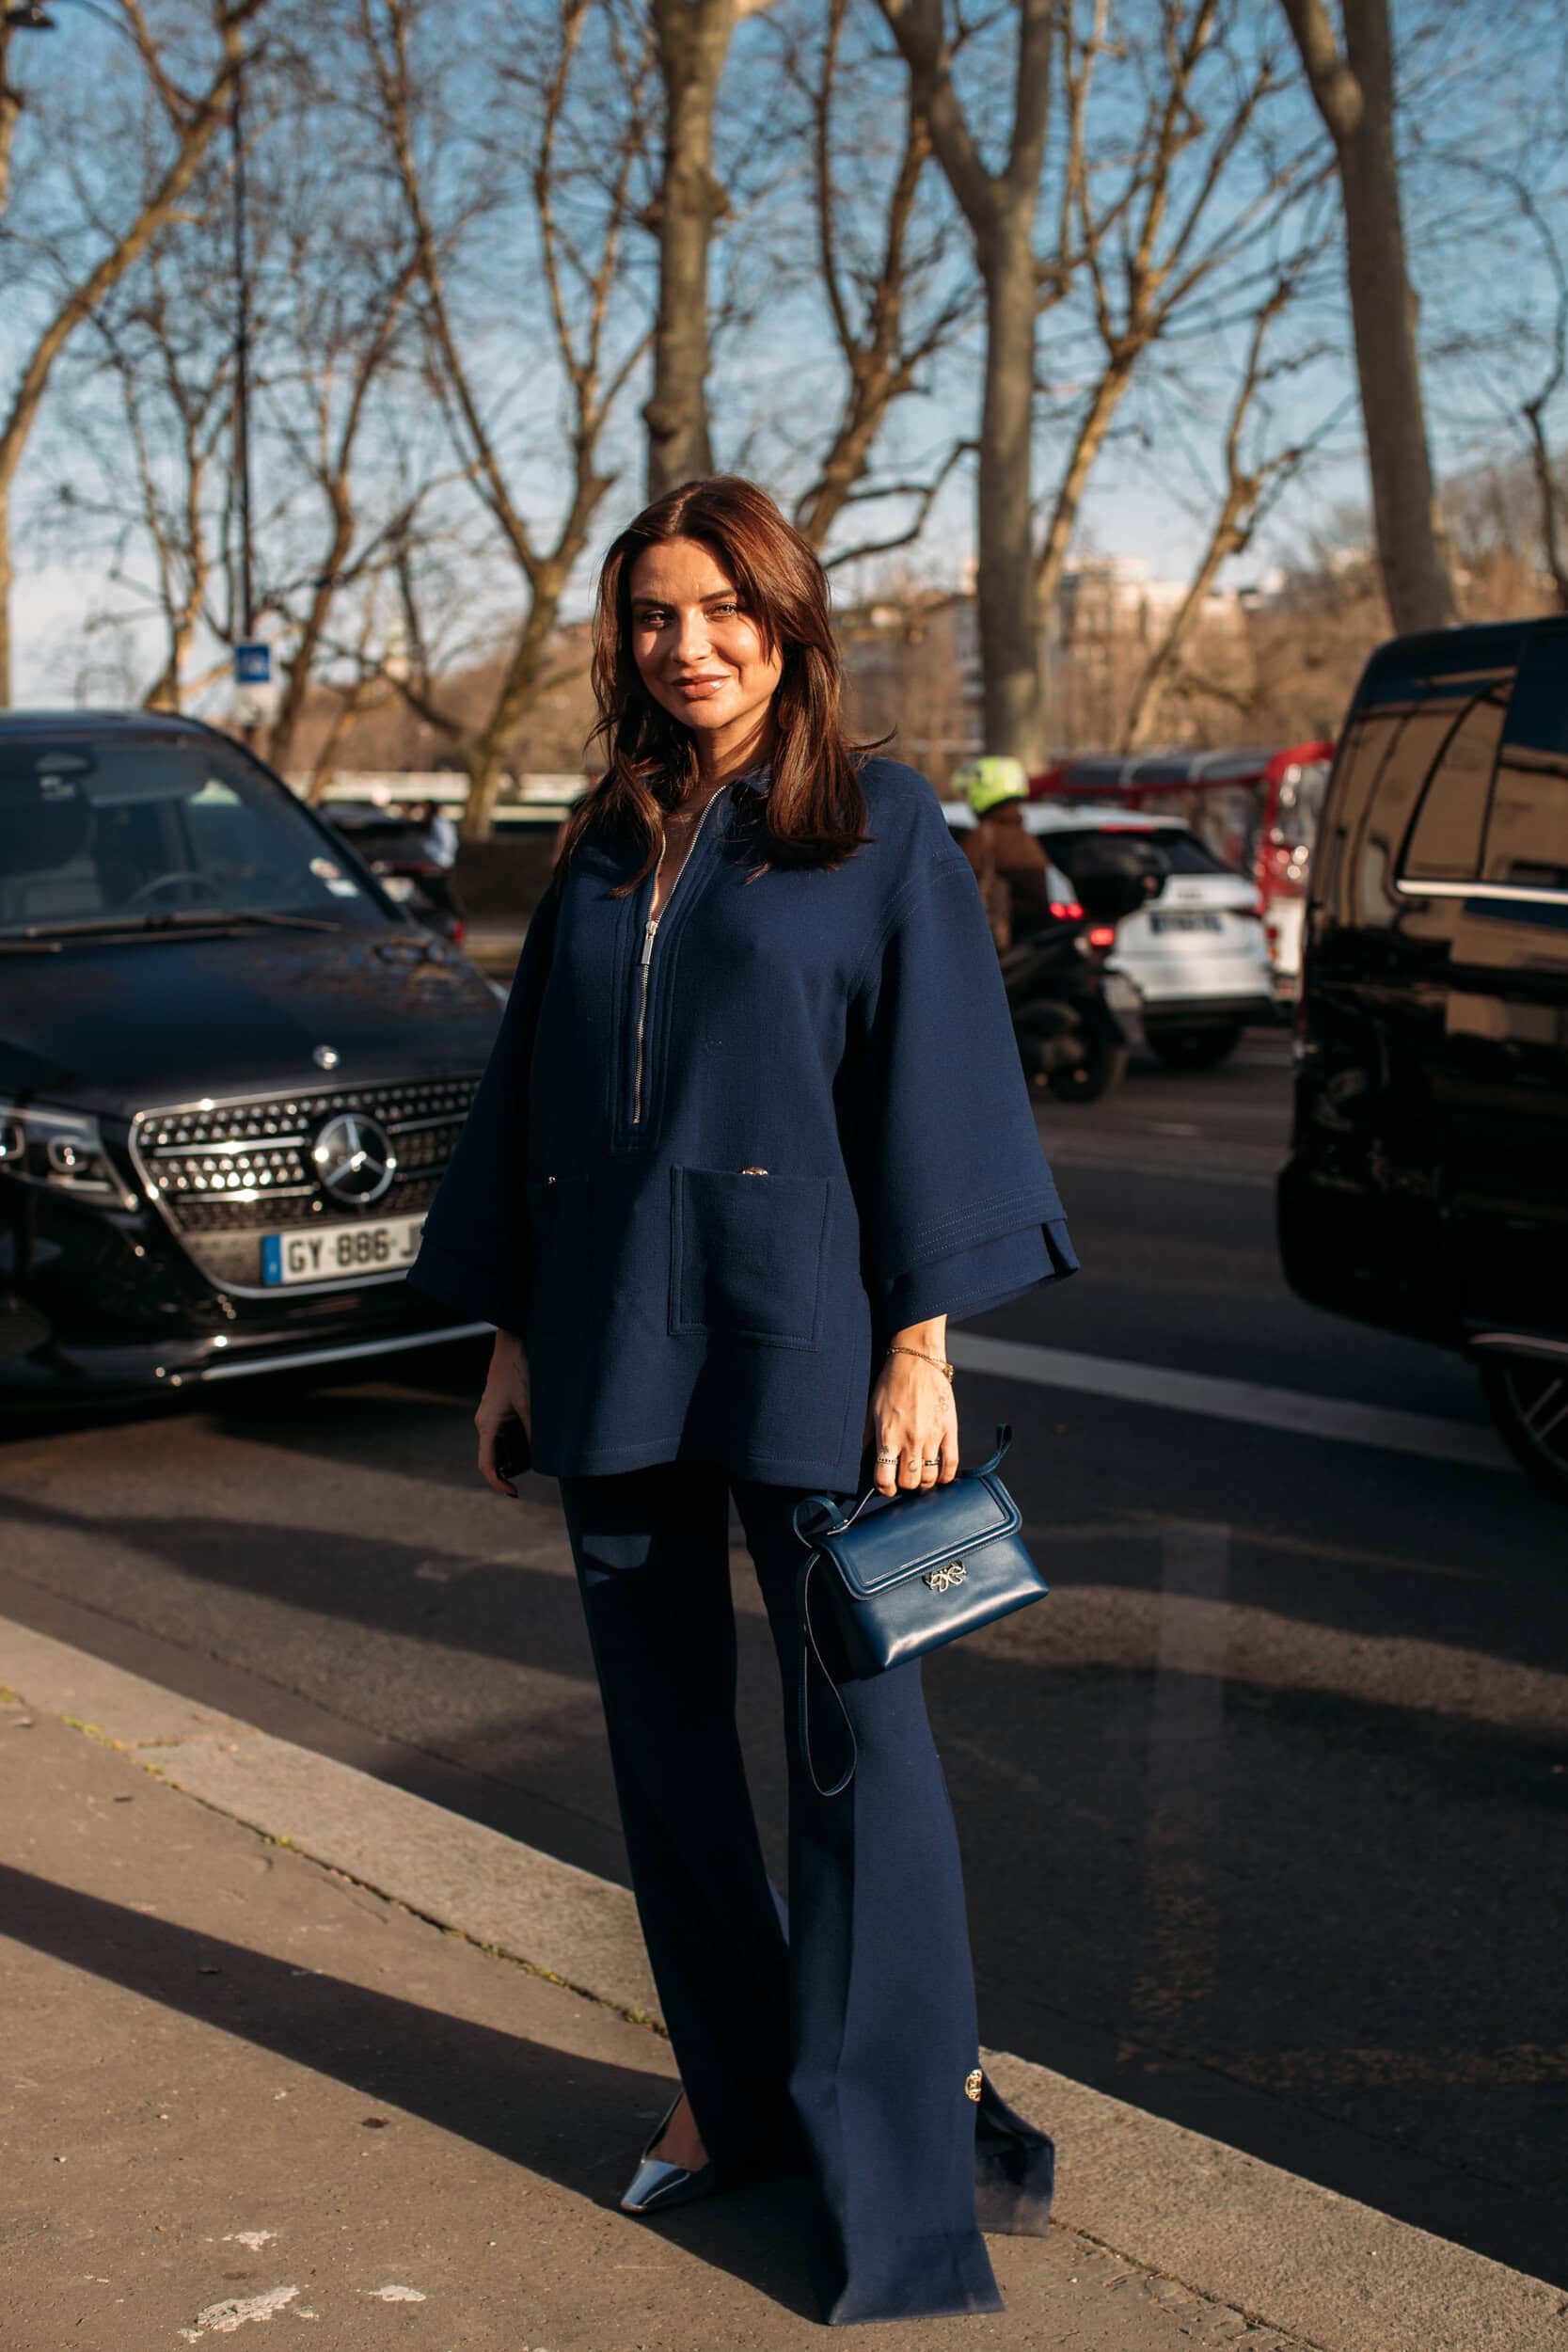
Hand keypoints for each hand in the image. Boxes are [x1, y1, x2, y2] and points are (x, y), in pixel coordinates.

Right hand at [476, 1328, 531, 1496]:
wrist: (510, 1347)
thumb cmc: (517, 1372)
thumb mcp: (529, 1404)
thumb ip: (533, 1430)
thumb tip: (540, 1454)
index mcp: (487, 1424)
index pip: (487, 1463)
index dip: (497, 1482)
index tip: (512, 1492)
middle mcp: (484, 1423)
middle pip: (491, 1457)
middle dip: (506, 1471)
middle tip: (524, 1481)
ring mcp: (489, 1417)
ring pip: (497, 1445)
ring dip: (511, 1456)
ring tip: (530, 1462)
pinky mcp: (496, 1410)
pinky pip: (502, 1433)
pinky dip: (514, 1442)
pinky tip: (530, 1443)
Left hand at [864, 1340, 957, 1496]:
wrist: (917, 1360)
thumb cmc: (892, 1383)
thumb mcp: (871, 1410)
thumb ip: (867, 1438)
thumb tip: (862, 1459)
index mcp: (888, 1436)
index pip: (884, 1479)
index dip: (884, 1489)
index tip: (885, 1487)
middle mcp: (911, 1440)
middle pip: (909, 1483)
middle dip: (904, 1486)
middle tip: (903, 1477)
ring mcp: (933, 1436)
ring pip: (930, 1478)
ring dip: (923, 1482)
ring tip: (919, 1475)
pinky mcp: (950, 1430)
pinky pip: (951, 1464)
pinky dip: (946, 1476)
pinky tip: (939, 1474)